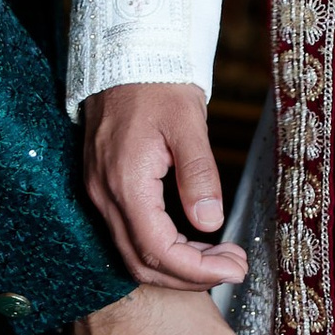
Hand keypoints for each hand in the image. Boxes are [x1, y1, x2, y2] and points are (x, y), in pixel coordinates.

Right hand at [83, 81, 247, 288]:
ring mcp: (100, 194)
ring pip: (133, 253)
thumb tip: (211, 222)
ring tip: (220, 258)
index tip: (234, 269)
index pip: (159, 249)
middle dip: (190, 276)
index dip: (197, 270)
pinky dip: (161, 249)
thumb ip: (199, 174)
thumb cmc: (158, 85)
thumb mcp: (188, 123)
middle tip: (234, 268)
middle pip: (143, 263)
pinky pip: (128, 235)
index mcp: (126, 182)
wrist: (125, 58)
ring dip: (176, 266)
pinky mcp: (103, 188)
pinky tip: (193, 242)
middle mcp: (105, 196)